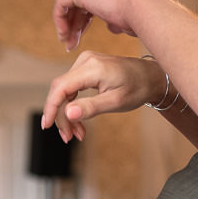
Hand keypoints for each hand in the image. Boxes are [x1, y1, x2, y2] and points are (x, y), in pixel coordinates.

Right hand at [41, 51, 164, 141]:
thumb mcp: (116, 102)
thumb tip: (68, 114)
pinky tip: (79, 122)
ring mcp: (85, 62)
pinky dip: (74, 105)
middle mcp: (85, 61)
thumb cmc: (138, 88)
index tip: (47, 125)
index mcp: (92, 68)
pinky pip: (72, 88)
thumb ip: (91, 107)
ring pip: (65, 91)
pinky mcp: (86, 68)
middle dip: (61, 116)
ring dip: (67, 114)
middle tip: (68, 137)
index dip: (51, 107)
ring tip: (77, 134)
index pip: (61, 87)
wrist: (151, 76)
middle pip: (61, 90)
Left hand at [51, 0, 145, 51]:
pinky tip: (64, 34)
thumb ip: (116, 21)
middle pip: (77, 5)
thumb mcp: (126, 21)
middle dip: (73, 26)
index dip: (82, 23)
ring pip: (68, 5)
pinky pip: (61, 3)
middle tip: (70, 44)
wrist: (144, 11)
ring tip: (66, 43)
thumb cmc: (141, 19)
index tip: (79, 38)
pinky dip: (60, 19)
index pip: (89, 4)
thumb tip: (112, 26)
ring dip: (66, 25)